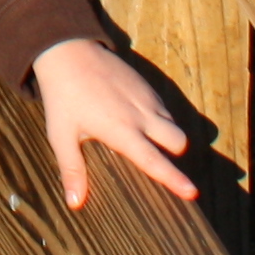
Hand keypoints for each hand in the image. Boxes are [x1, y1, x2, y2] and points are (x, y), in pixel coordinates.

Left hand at [30, 38, 195, 210]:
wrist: (67, 50)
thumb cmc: (62, 97)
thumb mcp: (61, 135)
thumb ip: (72, 169)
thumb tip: (75, 203)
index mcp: (121, 130)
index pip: (154, 160)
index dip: (174, 179)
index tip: (192, 193)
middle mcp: (141, 114)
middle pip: (179, 142)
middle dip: (175, 154)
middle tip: (155, 158)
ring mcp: (146, 97)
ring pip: (174, 123)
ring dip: (168, 135)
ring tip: (143, 139)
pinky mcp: (146, 84)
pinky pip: (165, 107)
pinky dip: (160, 118)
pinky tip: (137, 118)